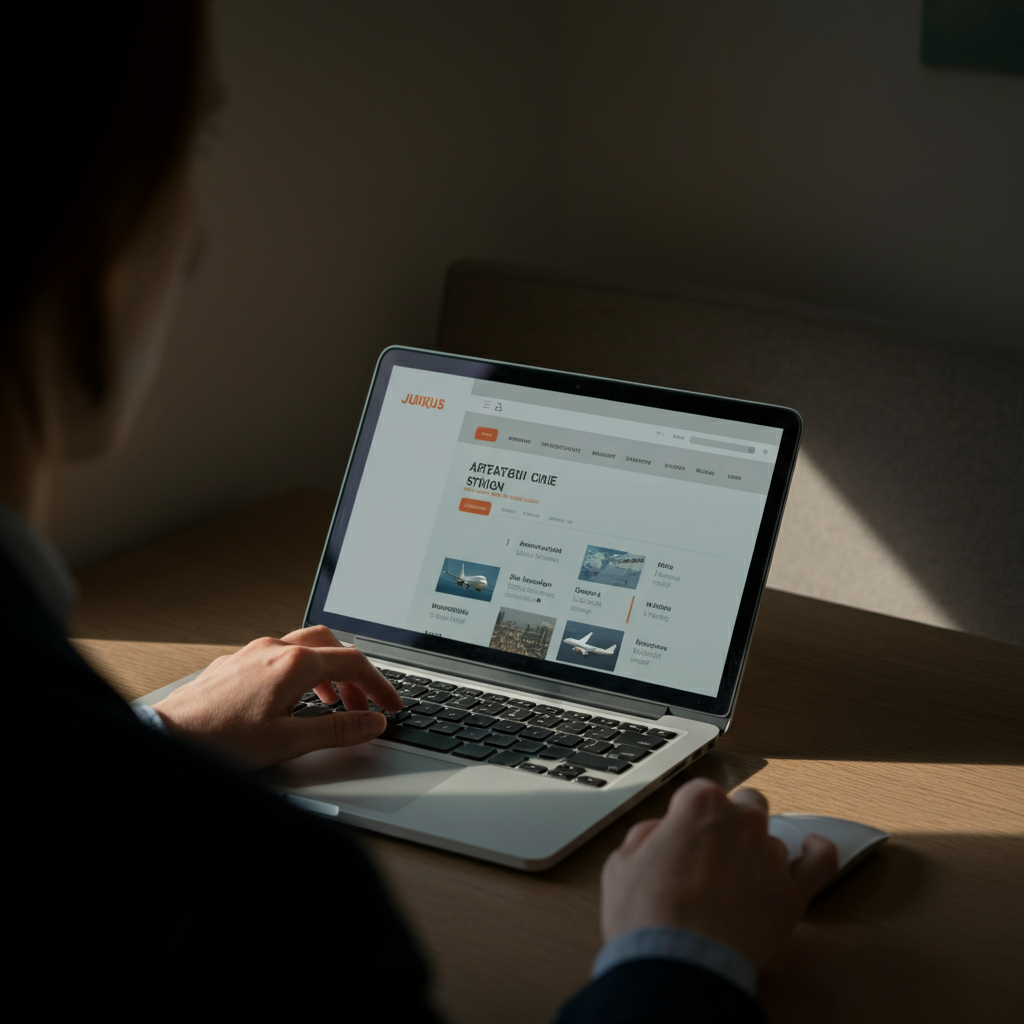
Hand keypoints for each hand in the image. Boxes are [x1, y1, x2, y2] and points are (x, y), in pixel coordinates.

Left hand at [152, 625, 402, 768]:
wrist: (165, 737)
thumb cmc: (218, 741)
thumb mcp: (288, 742)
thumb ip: (337, 730)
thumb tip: (372, 724)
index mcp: (292, 664)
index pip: (353, 663)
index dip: (379, 686)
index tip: (391, 706)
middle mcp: (272, 649)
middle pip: (331, 645)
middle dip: (354, 674)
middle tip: (363, 705)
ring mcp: (251, 652)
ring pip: (304, 647)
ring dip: (327, 672)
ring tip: (332, 704)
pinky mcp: (234, 663)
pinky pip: (279, 655)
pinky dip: (300, 673)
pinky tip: (292, 700)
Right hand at [601, 778, 838, 970]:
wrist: (676, 966)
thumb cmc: (647, 916)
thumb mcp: (623, 862)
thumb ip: (649, 835)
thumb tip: (662, 835)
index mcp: (701, 805)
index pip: (699, 792)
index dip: (686, 816)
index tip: (678, 836)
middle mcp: (742, 822)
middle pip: (744, 804)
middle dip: (728, 823)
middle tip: (708, 854)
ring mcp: (771, 856)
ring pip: (771, 839)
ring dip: (756, 853)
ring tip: (734, 884)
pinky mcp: (792, 895)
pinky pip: (821, 862)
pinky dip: (818, 851)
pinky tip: (811, 847)